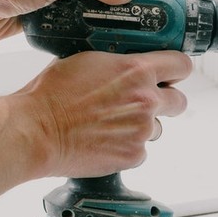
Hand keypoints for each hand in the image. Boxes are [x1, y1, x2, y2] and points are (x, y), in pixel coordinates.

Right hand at [9, 51, 192, 177]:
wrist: (36, 131)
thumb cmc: (52, 95)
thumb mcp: (87, 61)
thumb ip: (117, 64)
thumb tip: (125, 66)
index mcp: (137, 71)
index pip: (181, 65)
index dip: (176, 70)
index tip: (171, 75)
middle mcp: (146, 100)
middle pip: (178, 101)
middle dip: (165, 102)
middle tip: (143, 104)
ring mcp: (142, 130)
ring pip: (156, 128)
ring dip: (140, 127)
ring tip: (110, 126)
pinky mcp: (133, 155)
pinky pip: (140, 150)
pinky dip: (126, 147)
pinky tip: (104, 142)